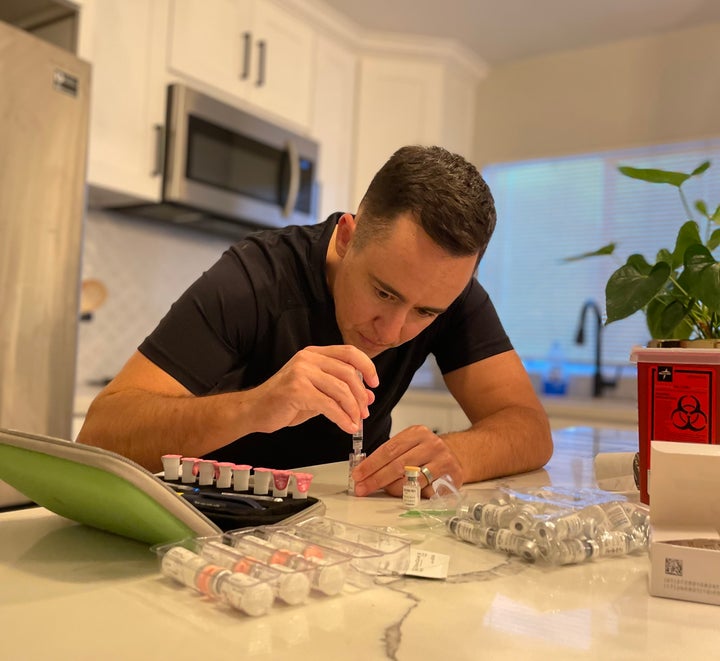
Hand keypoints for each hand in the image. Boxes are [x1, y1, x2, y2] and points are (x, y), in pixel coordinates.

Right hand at [244, 345, 377, 434]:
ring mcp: (301, 373)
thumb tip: (367, 396)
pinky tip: (347, 427)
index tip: (374, 383)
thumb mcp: (316, 392)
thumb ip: (339, 391)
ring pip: (341, 389)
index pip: (349, 352)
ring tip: (356, 422)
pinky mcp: (297, 390)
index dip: (367, 366)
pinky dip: (342, 418)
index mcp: (314, 354)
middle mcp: (308, 359)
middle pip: (348, 372)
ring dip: (353, 409)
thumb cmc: (283, 402)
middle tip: (364, 411)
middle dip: (360, 395)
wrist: (254, 411)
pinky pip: (329, 405)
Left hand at [351, 425, 463, 497]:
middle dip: (376, 479)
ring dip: (393, 488)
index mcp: (416, 433)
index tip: (357, 475)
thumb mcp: (410, 445)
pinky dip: (415, 494)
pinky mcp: (451, 475)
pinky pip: (426, 490)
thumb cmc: (426, 452)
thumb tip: (365, 471)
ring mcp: (442, 459)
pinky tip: (409, 494)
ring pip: (411, 480)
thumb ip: (391, 455)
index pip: (388, 449)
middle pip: (397, 465)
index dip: (371, 464)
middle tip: (362, 488)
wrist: (457, 455)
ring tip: (384, 490)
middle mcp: (430, 443)